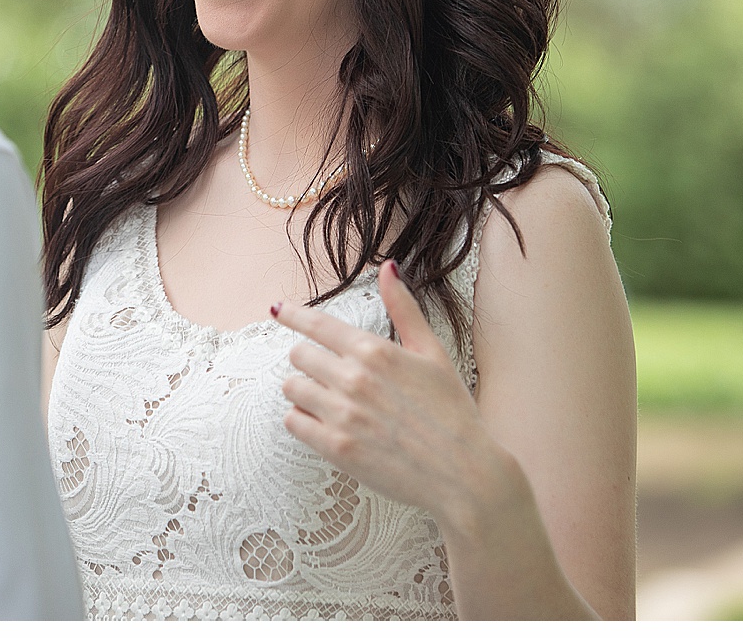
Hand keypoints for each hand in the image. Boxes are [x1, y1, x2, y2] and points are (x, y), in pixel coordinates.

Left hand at [275, 265, 511, 529]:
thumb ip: (404, 308)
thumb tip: (389, 267)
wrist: (465, 476)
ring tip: (322, 398)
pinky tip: (319, 422)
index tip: (278, 309)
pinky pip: (294, 423)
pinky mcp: (338, 450)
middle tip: (324, 372)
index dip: (293, 314)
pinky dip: (301, 419)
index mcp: (374, 350)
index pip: (317, 324)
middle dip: (307, 360)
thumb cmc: (452, 412)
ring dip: (302, 389)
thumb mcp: (432, 352)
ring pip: (292, 388)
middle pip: (299, 355)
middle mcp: (354, 379)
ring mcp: (344, 416)